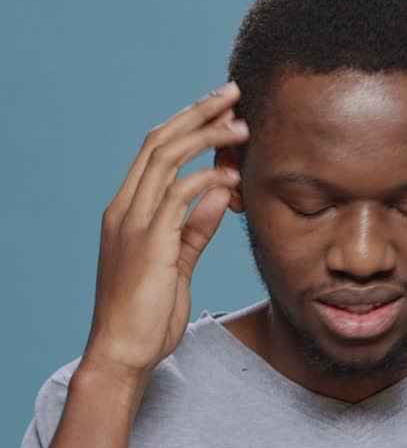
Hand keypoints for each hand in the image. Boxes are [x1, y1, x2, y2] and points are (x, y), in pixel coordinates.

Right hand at [82, 81, 249, 383]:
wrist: (122, 354)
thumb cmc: (147, 317)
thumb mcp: (177, 266)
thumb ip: (195, 229)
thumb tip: (221, 194)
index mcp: (127, 212)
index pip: (154, 151)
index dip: (188, 124)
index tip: (221, 109)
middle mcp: (124, 209)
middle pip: (158, 141)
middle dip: (197, 112)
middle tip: (234, 93)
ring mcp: (132, 223)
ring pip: (165, 158)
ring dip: (206, 137)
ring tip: (242, 127)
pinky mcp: (147, 242)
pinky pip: (178, 196)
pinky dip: (206, 180)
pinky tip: (233, 178)